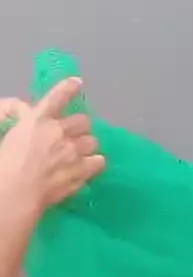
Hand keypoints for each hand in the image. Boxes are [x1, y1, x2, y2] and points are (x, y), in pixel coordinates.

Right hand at [0, 77, 104, 222]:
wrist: (14, 193)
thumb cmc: (3, 165)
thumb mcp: (9, 136)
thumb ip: (22, 122)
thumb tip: (26, 111)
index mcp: (37, 120)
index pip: (58, 96)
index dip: (69, 88)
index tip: (77, 83)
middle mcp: (59, 131)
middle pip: (83, 121)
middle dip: (80, 128)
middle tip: (72, 137)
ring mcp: (73, 150)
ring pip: (92, 141)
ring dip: (86, 146)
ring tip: (79, 155)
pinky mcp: (82, 170)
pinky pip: (99, 161)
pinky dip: (94, 164)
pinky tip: (87, 169)